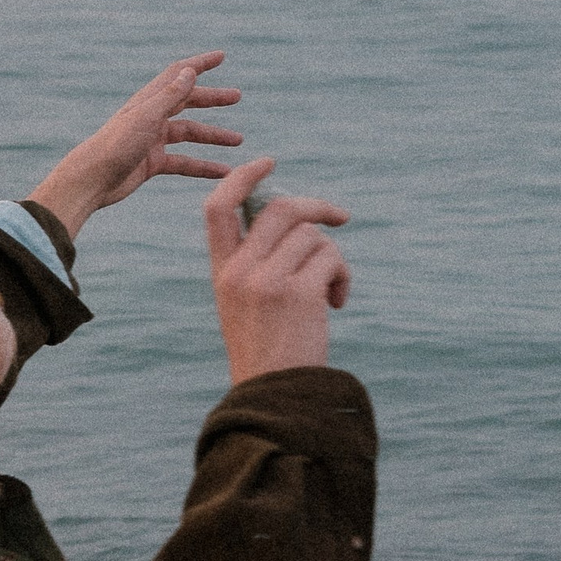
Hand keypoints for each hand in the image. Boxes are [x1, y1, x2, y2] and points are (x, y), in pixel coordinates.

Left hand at [28, 52, 245, 236]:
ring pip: (189, 133)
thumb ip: (170, 96)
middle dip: (212, 99)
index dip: (199, 64)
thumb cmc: (115, 146)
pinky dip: (203, 166)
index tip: (221, 57)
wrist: (91, 180)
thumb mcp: (147, 118)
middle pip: (187, 102)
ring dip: (212, 135)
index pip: (177, 75)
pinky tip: (221, 172)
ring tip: (238, 140)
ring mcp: (152, 140)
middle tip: (237, 96)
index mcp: (149, 101)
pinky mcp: (152, 163)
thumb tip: (190, 71)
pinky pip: (184, 162)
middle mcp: (151, 117)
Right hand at [206, 156, 352, 382]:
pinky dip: (343, 276)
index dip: (243, 177)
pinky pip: (331, 258)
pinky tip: (338, 303)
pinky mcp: (299, 292)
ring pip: (313, 236)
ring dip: (333, 258)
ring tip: (331, 291)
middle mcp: (240, 271)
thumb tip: (297, 219)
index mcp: (222, 272)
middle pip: (280, 208)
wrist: (275, 397)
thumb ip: (257, 262)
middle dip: (317, 206)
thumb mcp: (245, 304)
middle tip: (341, 218)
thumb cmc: (268, 352)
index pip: (218, 207)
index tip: (269, 163)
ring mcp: (268, 280)